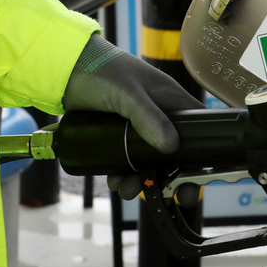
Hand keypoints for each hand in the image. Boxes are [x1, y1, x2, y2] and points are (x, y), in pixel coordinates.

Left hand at [63, 34, 202, 198]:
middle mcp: (159, 115)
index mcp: (170, 99)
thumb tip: (171, 147)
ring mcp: (138, 127)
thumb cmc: (101, 70)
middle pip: (175, 152)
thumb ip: (149, 117)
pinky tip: (114, 181)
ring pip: (150, 161)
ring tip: (127, 189)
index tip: (199, 176)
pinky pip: (128, 162)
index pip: (198, 126)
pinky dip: (124, 175)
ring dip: (143, 179)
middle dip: (173, 176)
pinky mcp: (118, 137)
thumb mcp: (128, 94)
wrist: (64, 69)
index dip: (203, 151)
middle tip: (175, 197)